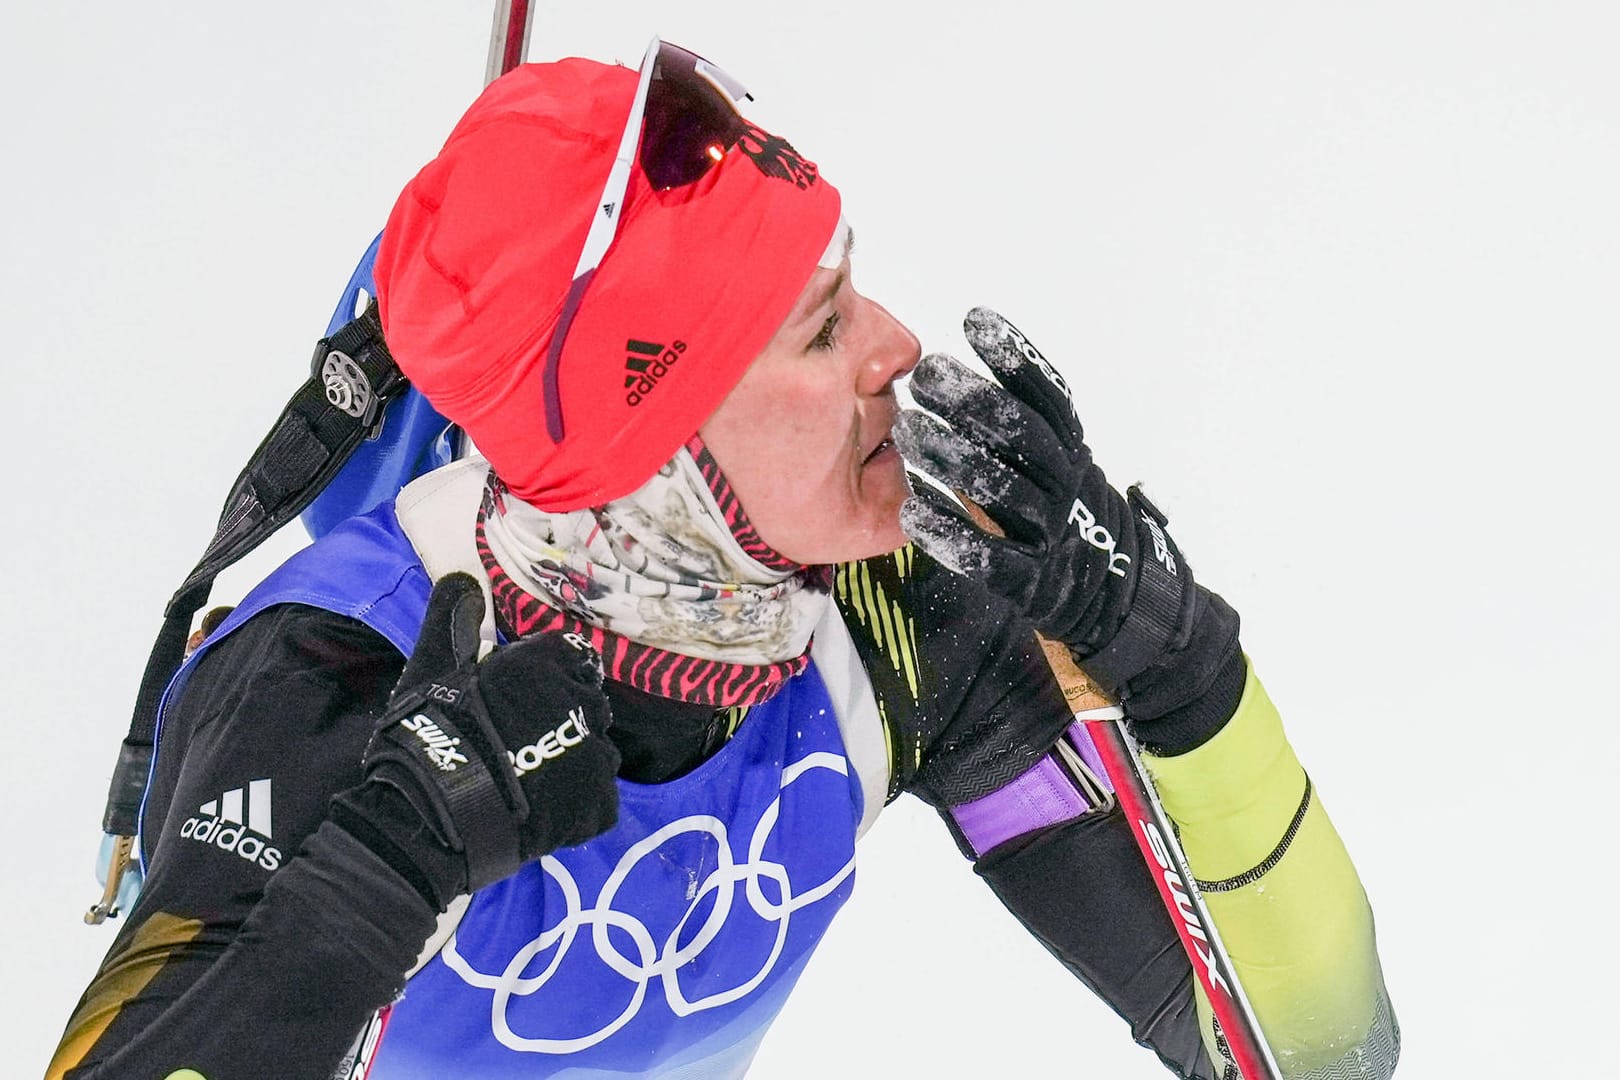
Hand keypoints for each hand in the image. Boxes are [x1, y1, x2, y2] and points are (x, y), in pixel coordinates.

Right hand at [361, 572, 618, 895]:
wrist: (431, 817)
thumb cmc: (428, 739)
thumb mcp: (433, 668)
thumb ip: (451, 619)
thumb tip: (463, 578)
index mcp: (544, 665)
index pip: (572, 657)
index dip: (550, 676)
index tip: (526, 696)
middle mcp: (578, 702)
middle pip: (588, 702)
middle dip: (564, 715)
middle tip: (524, 741)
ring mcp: (592, 754)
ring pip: (598, 749)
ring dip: (574, 758)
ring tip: (534, 777)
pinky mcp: (595, 804)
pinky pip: (601, 799)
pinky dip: (580, 805)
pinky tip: (545, 807)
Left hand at [895, 308, 1238, 747]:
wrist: (1110, 600)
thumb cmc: (1054, 515)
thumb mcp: (1046, 464)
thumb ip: (1007, 426)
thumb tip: (945, 371)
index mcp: (1072, 451)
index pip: (1049, 399)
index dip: (1016, 359)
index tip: (975, 321)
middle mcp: (1067, 487)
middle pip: (1026, 438)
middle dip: (976, 402)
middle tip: (927, 374)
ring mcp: (1053, 536)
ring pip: (1007, 492)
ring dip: (955, 459)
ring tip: (908, 431)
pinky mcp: (1033, 584)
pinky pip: (993, 561)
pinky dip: (953, 538)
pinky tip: (912, 514)